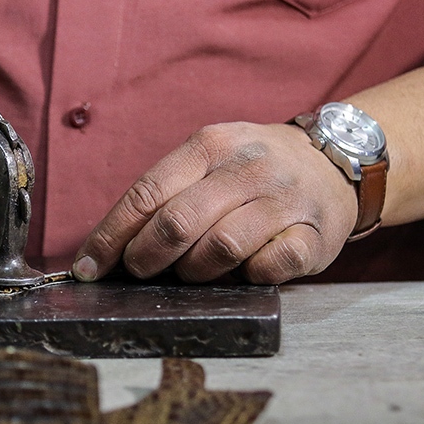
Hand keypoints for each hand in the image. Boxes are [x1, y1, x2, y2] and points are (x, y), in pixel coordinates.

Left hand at [72, 122, 358, 284]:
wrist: (336, 162)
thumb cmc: (252, 171)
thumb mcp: (208, 161)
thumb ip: (165, 195)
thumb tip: (108, 248)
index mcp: (210, 145)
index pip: (146, 194)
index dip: (111, 236)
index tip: (87, 268)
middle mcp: (248, 168)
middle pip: (177, 223)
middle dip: (146, 257)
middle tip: (140, 271)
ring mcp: (284, 201)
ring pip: (220, 248)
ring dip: (194, 271)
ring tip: (193, 271)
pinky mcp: (313, 236)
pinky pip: (267, 268)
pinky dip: (247, 277)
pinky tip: (244, 271)